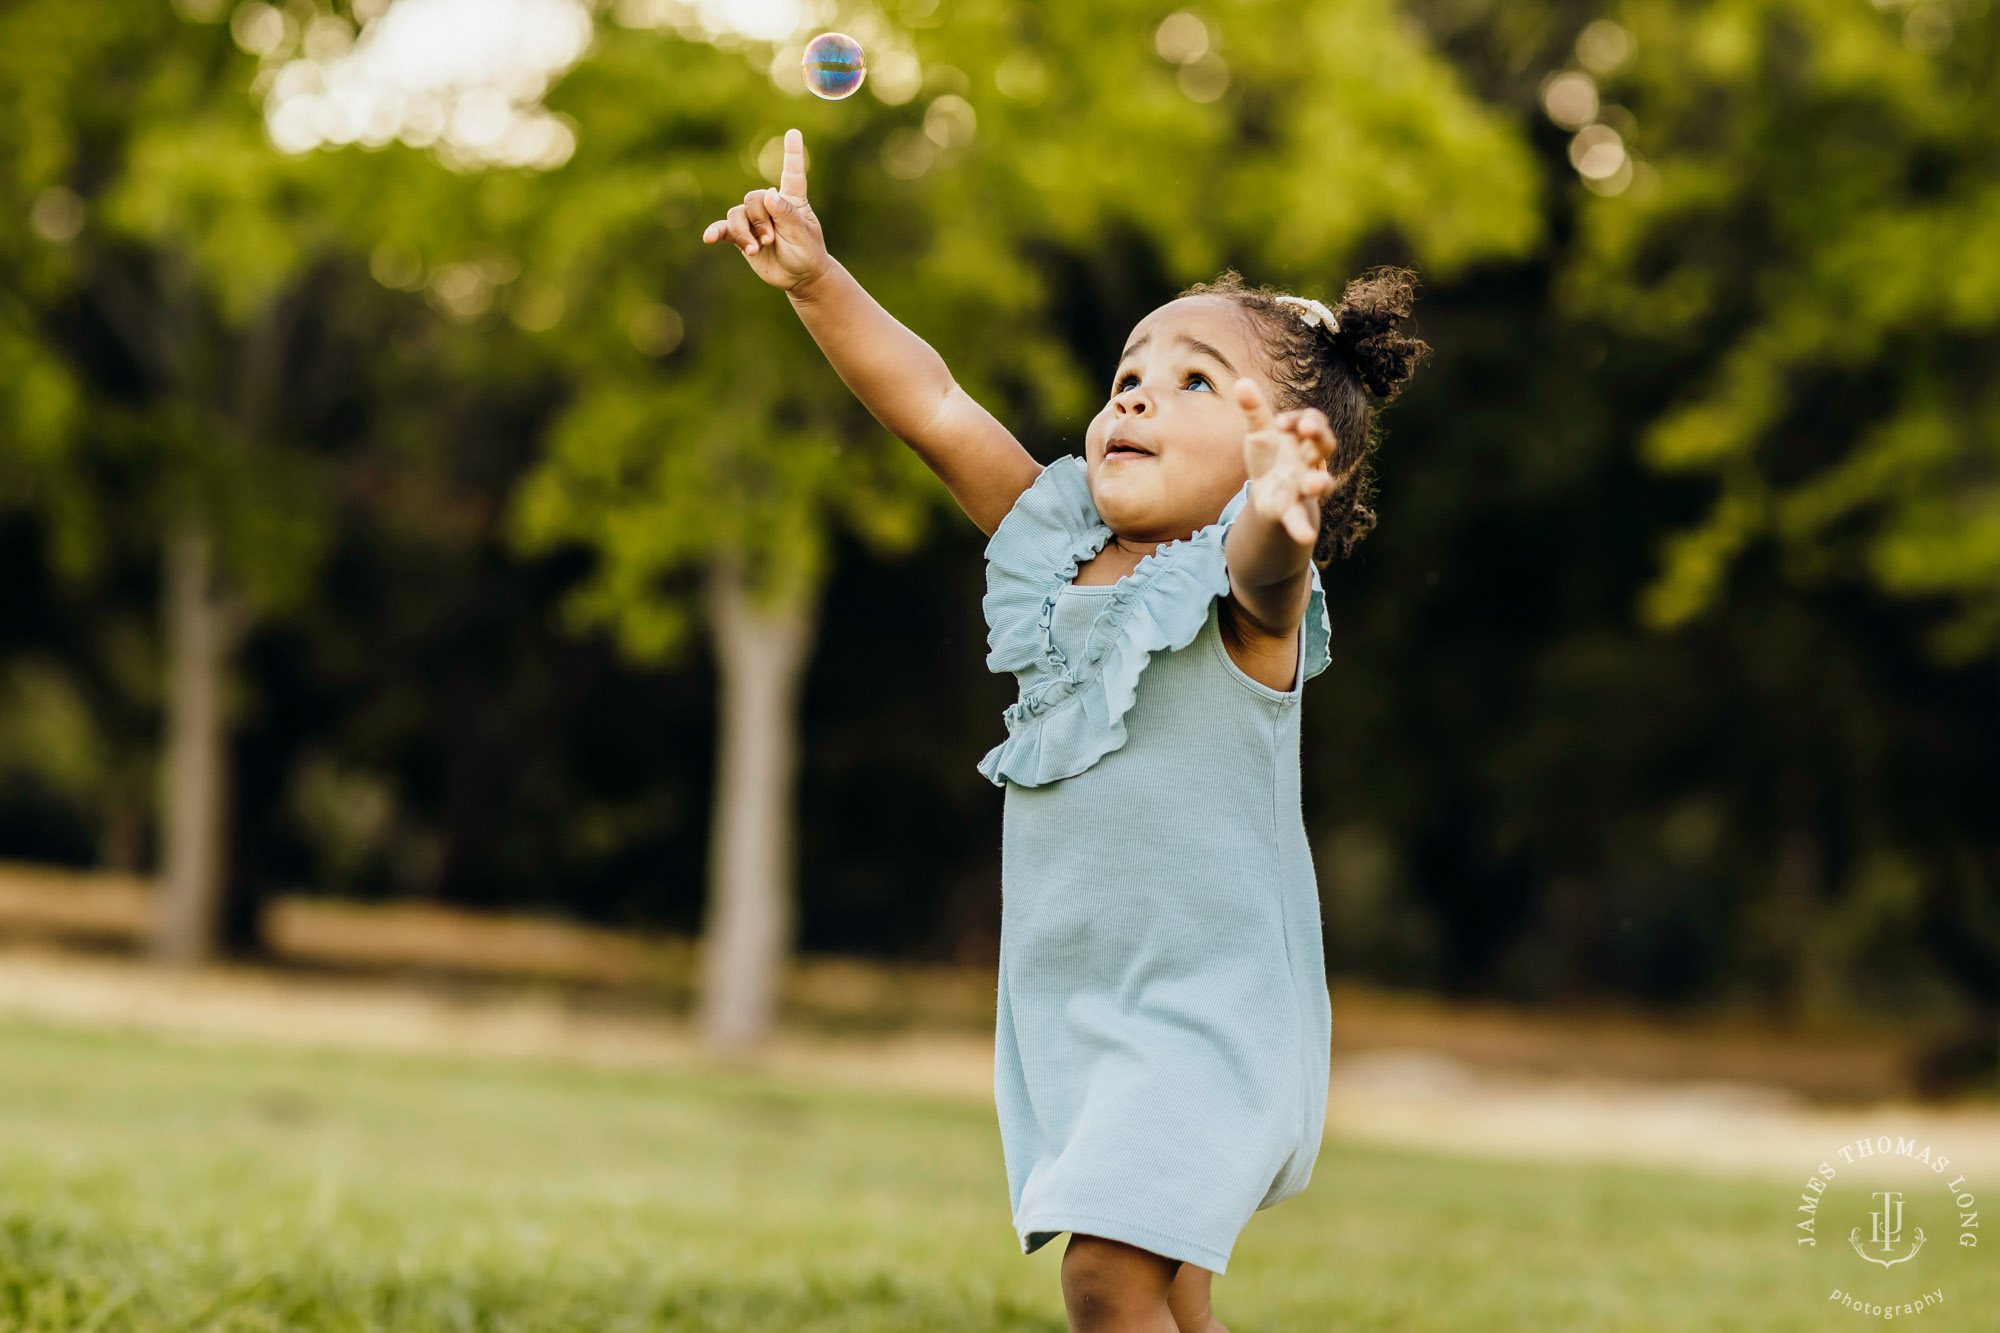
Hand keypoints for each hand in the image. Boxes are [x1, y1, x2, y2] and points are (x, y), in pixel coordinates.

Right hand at [700, 128, 830, 292]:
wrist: (798, 276)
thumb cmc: (807, 253)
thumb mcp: (802, 235)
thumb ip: (786, 214)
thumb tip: (769, 193)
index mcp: (791, 200)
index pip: (791, 174)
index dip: (792, 154)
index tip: (793, 133)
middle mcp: (771, 205)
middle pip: (753, 199)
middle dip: (759, 220)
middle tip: (770, 240)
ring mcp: (754, 220)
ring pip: (737, 214)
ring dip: (743, 233)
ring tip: (755, 249)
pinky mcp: (742, 235)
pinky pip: (724, 228)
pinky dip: (716, 232)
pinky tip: (709, 238)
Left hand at [1235, 379, 1339, 545]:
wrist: (1270, 496)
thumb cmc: (1270, 458)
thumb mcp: (1260, 434)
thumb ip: (1254, 410)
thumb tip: (1241, 382)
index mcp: (1303, 439)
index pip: (1311, 422)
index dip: (1299, 420)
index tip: (1278, 422)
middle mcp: (1309, 460)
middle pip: (1324, 445)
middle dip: (1318, 436)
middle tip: (1307, 429)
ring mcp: (1304, 486)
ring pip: (1319, 482)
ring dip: (1320, 483)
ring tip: (1317, 484)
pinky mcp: (1293, 510)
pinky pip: (1301, 519)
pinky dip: (1303, 528)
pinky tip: (1306, 537)